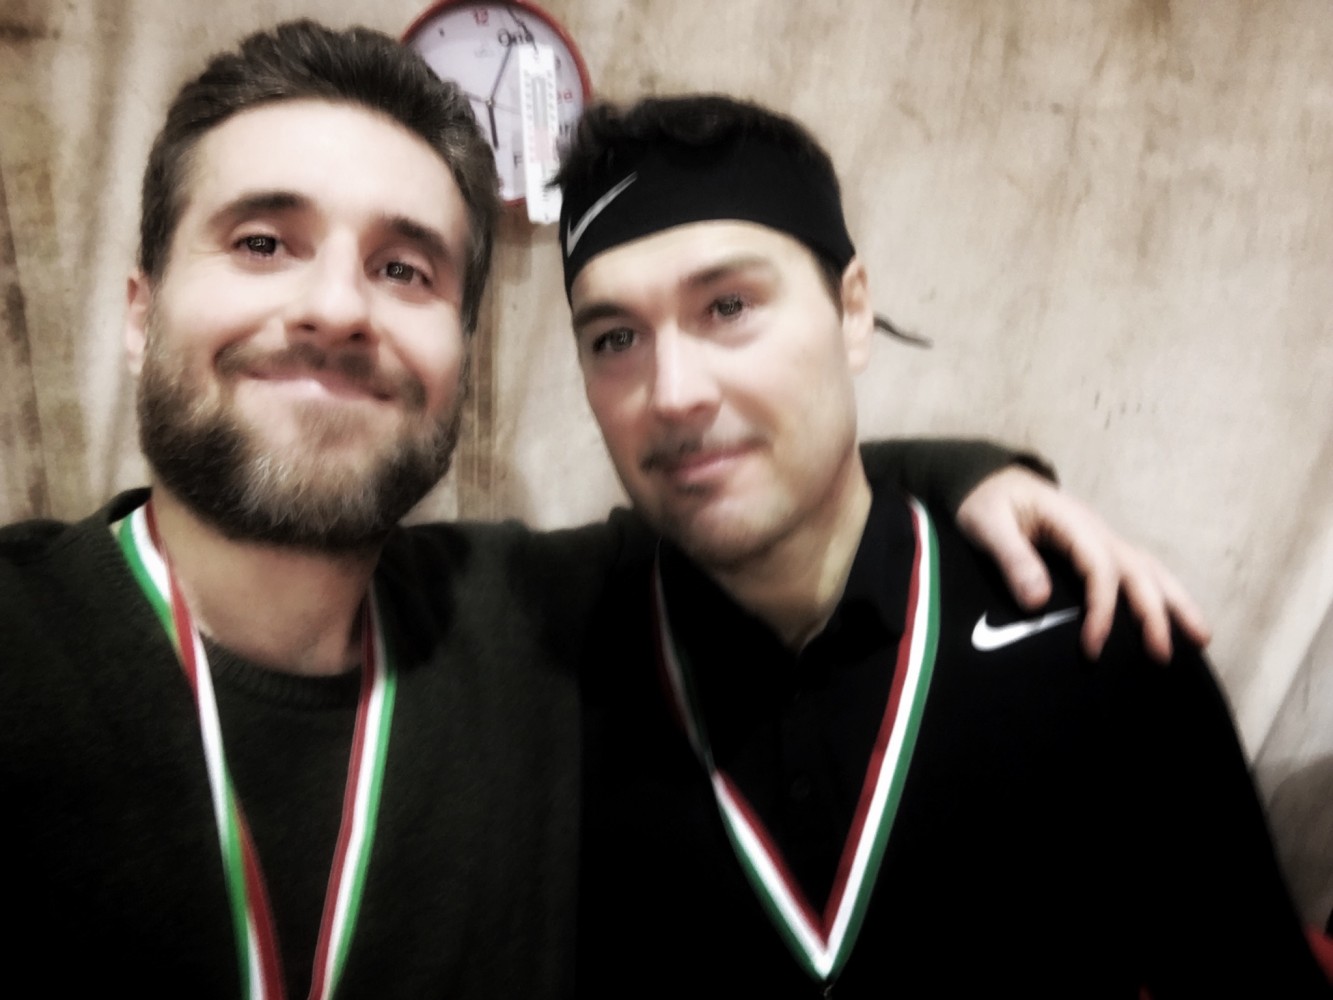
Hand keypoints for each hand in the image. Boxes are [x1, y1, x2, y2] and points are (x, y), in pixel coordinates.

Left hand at [956, 467, 1211, 661]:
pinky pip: (1138, 572)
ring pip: (1149, 569)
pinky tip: (1172, 621)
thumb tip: (1038, 602)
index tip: (1092, 646)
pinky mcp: (1098, 549)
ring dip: (1176, 602)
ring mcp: (1102, 538)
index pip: (1100, 567)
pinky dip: (1160, 595)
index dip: (1102, 608)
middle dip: (1155, 612)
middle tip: (1163, 656)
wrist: (990, 480)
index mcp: (1072, 522)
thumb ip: (1011, 558)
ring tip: (1201, 639)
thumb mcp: (986, 524)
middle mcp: (1096, 530)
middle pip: (1138, 569)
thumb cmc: (986, 502)